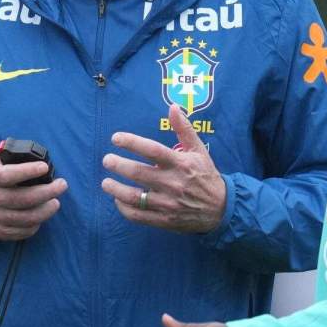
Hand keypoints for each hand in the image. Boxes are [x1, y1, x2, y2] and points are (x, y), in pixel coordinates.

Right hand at [0, 153, 66, 239]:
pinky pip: (22, 232)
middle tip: (61, 185)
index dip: (29, 171)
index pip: (11, 175)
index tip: (44, 167)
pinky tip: (41, 216)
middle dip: (49, 192)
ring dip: (46, 210)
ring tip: (55, 202)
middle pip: (25, 199)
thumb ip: (9, 157)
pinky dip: (35, 225)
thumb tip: (33, 153)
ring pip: (27, 218)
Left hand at [101, 104, 225, 233]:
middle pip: (139, 173)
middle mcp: (173, 183)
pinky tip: (118, 200)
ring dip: (116, 190)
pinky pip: (139, 215)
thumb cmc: (206, 175)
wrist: (221, 209)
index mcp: (180, 164)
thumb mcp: (199, 150)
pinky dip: (124, 208)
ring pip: (135, 197)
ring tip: (105, 183)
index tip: (116, 138)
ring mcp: (168, 203)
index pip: (152, 150)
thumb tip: (173, 107)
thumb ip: (184, 128)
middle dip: (119, 165)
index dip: (132, 142)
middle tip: (107, 160)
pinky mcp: (164, 220)